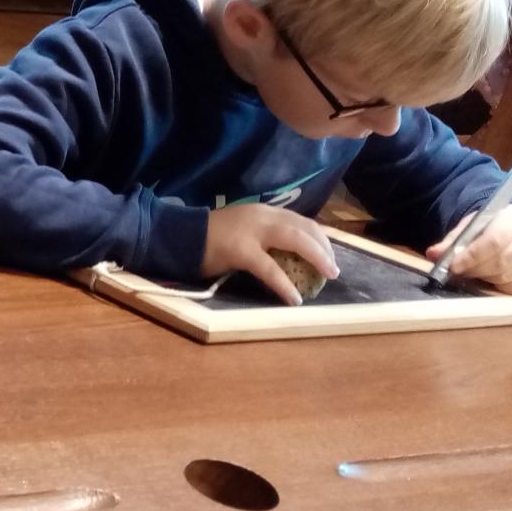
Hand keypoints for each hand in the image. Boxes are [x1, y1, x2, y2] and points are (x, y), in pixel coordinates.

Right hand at [201, 204, 338, 305]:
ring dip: (316, 258)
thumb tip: (287, 256)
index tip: (328, 255)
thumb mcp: (242, 230)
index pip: (300, 220)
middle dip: (324, 248)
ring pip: (295, 240)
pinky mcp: (240, 250)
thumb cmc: (208, 239)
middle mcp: (262, 216)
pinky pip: (270, 268)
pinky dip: (285, 284)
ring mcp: (252, 231)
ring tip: (327, 276)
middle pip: (304, 227)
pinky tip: (294, 299)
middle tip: (333, 270)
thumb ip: (263, 237)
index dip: (320, 238)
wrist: (178, 237)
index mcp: (263, 212)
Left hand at [428, 206, 511, 295]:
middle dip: (475, 269)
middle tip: (460, 271)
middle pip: (502, 262)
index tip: (453, 266)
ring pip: (509, 277)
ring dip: (486, 279)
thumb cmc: (494, 225)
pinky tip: (491, 280)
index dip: (472, 257)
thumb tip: (432, 254)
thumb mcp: (473, 225)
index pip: (495, 241)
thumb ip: (453, 240)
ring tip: (475, 272)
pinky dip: (501, 288)